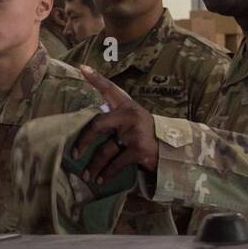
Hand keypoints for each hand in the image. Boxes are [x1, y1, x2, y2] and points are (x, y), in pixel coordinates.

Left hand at [72, 66, 158, 182]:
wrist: (173, 149)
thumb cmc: (146, 134)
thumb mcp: (133, 120)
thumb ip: (115, 119)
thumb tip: (87, 128)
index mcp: (127, 106)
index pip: (110, 89)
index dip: (96, 78)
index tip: (82, 67)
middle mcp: (129, 115)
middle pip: (97, 125)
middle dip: (83, 140)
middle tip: (74, 153)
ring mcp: (134, 133)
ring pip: (105, 150)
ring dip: (93, 165)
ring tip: (85, 175)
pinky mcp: (138, 149)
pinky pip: (116, 163)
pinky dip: (107, 173)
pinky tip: (100, 180)